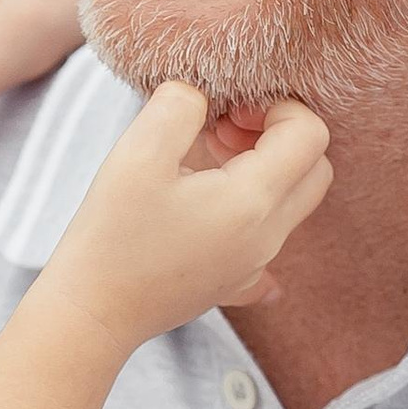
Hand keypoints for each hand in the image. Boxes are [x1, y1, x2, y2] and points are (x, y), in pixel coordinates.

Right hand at [43, 84, 330, 354]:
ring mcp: (253, 265)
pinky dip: (254, 218)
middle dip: (281, 136)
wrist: (92, 314)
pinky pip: (268, 249)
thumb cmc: (111, 235)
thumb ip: (178, 105)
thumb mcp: (137, 153)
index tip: (230, 111)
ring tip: (206, 162)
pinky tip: (217, 215)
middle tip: (225, 131)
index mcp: (253, 200)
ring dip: (264, 170)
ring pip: (293, 203)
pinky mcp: (233, 284)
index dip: (277, 107)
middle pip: (315, 170)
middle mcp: (267, 236)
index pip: (310, 134)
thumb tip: (198, 94)